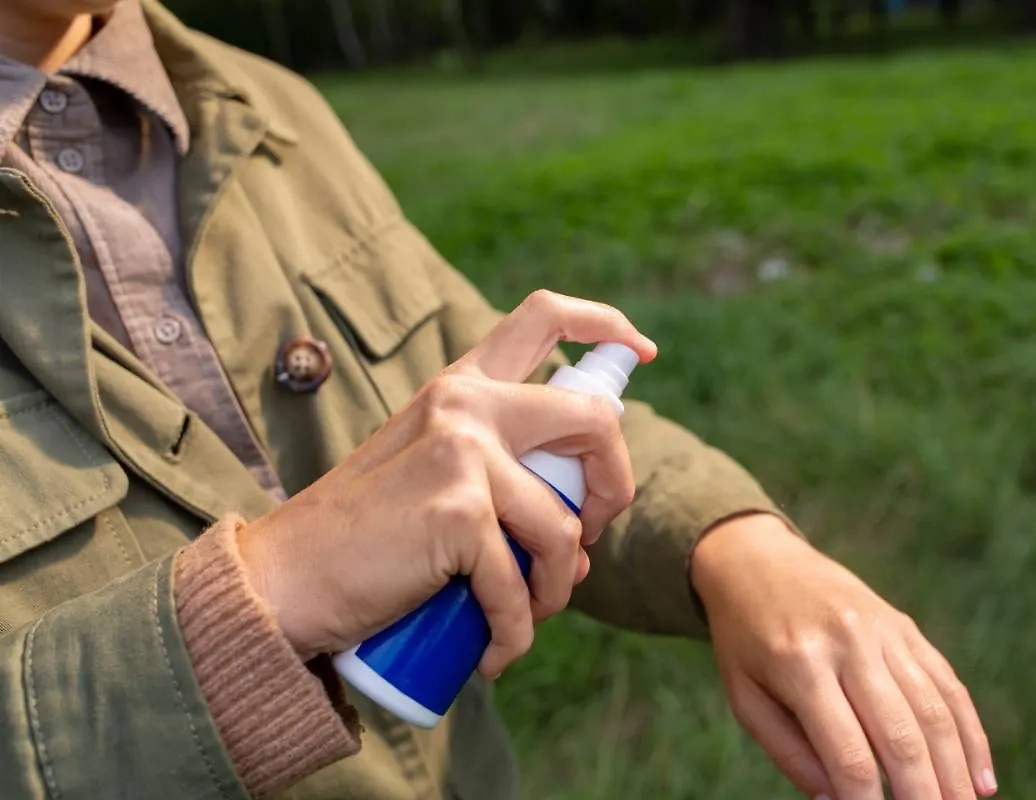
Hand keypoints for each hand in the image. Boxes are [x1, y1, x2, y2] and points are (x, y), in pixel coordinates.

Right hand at [237, 290, 655, 675]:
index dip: (607, 325)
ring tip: (529, 615)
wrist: (285, 579)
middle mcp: (464, 403)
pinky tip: (497, 654)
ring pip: (564, 526)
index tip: (643, 352)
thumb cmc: (362, 539)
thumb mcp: (431, 475)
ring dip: (559, 587)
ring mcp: (462, 452)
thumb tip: (578, 540)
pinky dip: (517, 632)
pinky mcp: (458, 512)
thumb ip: (496, 478)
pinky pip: (520, 586)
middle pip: (594, 419)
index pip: (544, 317)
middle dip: (615, 485)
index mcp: (460, 385)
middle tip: (590, 536)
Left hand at [692, 515, 995, 799]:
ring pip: (935, 712)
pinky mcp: (903, 626)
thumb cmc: (745, 641)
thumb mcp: (746, 698)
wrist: (756, 560)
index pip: (848, 753)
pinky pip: (947, 683)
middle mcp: (849, 643)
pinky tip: (980, 778)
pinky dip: (970, 733)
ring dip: (956, 773)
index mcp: (800, 665)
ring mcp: (883, 630)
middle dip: (925, 795)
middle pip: (902, 736)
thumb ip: (790, 754)